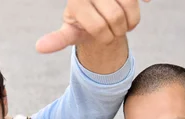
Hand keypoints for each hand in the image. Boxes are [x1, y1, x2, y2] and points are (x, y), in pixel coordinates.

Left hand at [36, 0, 150, 53]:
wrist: (96, 6)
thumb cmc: (84, 20)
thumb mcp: (70, 30)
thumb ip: (58, 39)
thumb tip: (39, 47)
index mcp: (76, 1)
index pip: (99, 29)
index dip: (105, 38)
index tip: (103, 36)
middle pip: (116, 17)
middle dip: (119, 30)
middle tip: (116, 29)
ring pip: (130, 4)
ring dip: (132, 19)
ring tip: (126, 21)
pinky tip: (145, 2)